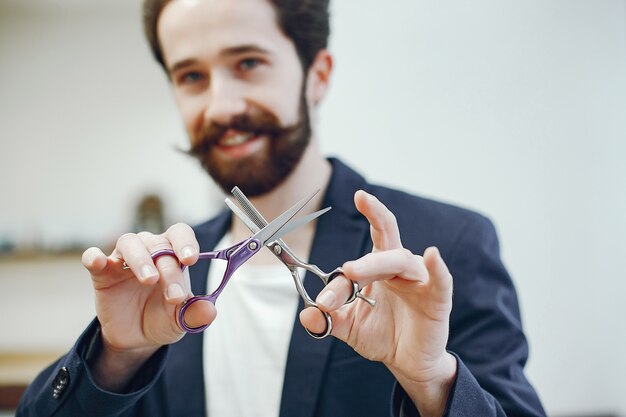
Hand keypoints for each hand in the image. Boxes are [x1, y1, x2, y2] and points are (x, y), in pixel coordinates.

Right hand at [81, 223, 215, 390]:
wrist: (136, 338)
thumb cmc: (163, 318)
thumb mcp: (181, 320)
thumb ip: (195, 314)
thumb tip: (210, 312)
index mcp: (173, 255)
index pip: (180, 234)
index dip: (186, 242)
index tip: (191, 259)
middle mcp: (149, 250)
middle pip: (159, 245)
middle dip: (169, 270)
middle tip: (175, 296)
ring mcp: (124, 260)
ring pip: (130, 243)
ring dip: (141, 259)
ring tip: (150, 279)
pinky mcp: (102, 273)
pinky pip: (93, 258)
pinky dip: (94, 257)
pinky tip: (97, 261)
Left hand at [299, 191, 455, 416]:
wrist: (407, 362)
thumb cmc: (381, 335)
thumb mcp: (349, 327)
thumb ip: (328, 320)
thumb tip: (306, 314)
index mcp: (376, 269)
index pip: (356, 266)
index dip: (338, 283)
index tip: (322, 303)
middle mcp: (397, 268)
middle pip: (384, 244)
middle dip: (365, 246)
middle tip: (345, 268)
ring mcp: (418, 281)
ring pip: (402, 260)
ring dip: (378, 263)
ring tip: (354, 272)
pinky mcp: (437, 299)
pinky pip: (440, 280)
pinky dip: (437, 267)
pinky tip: (432, 255)